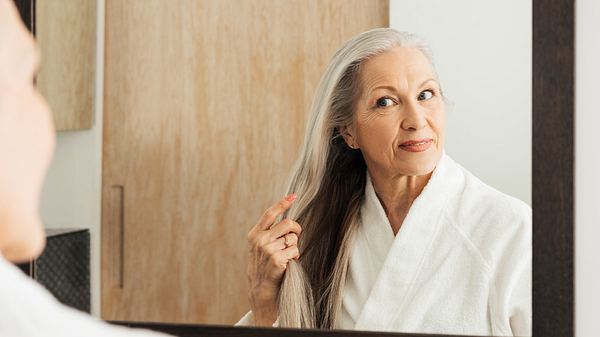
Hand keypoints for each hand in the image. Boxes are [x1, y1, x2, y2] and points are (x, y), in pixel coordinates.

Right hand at [246, 193, 300, 325]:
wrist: (260, 291)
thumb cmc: (263, 268)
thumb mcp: (260, 248)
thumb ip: (269, 234)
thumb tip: (288, 221)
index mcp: (255, 235)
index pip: (270, 214)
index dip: (283, 203)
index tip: (293, 196)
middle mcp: (260, 240)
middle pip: (288, 223)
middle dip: (296, 230)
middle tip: (295, 238)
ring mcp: (268, 250)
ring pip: (293, 239)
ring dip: (294, 248)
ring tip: (286, 257)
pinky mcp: (276, 260)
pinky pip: (296, 251)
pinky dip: (295, 258)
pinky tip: (287, 265)